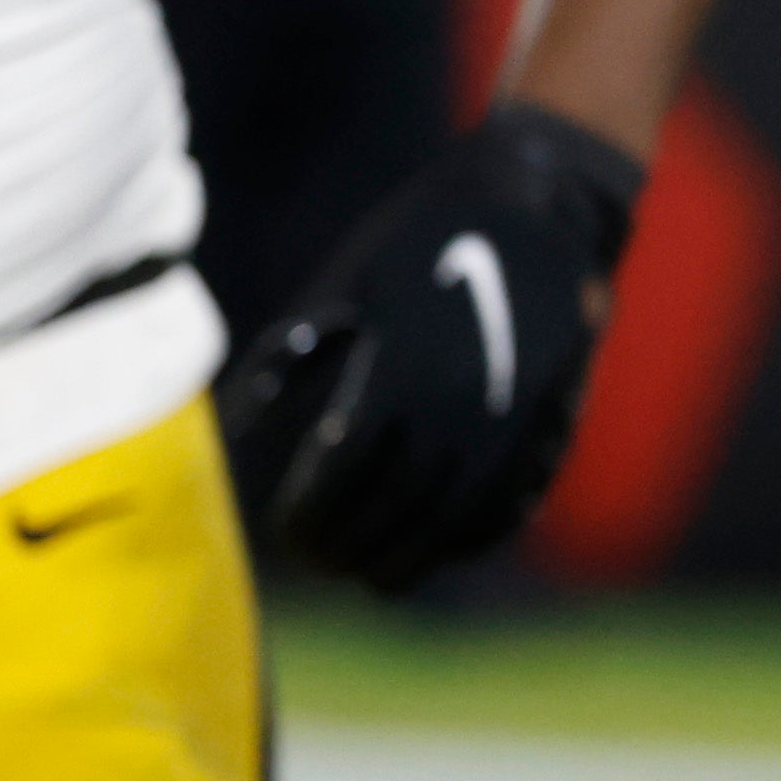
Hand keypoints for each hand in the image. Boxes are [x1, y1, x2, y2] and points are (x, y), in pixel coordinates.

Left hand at [227, 103, 643, 591]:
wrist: (543, 211)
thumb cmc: (426, 239)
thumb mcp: (348, 283)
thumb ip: (289, 355)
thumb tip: (231, 420)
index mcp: (402, 372)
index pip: (340, 475)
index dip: (308, 516)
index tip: (284, 531)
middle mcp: (460, 410)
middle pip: (393, 512)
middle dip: (346, 546)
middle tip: (315, 558)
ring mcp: (513, 428)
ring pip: (451, 528)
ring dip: (402, 559)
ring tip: (364, 569)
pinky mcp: (549, 432)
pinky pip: (504, 512)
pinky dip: (463, 543)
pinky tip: (432, 548)